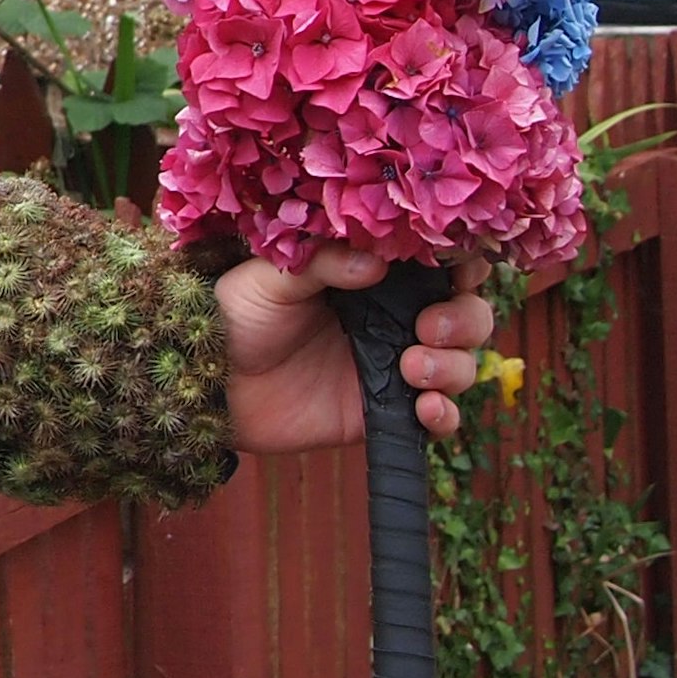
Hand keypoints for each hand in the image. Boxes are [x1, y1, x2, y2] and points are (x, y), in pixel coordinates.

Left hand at [218, 246, 495, 455]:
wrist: (209, 383)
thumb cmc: (236, 315)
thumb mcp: (271, 278)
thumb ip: (321, 264)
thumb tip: (376, 261)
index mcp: (372, 275)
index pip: (439, 264)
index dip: (462, 264)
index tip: (459, 269)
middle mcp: (394, 318)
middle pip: (467, 315)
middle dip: (465, 320)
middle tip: (430, 327)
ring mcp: (394, 365)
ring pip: (460, 364)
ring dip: (453, 366)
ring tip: (412, 368)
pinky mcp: (385, 410)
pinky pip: (438, 416)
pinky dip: (446, 414)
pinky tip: (426, 408)